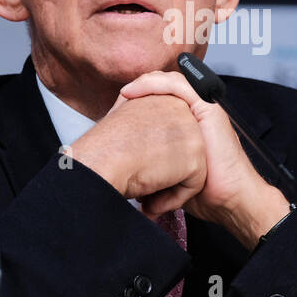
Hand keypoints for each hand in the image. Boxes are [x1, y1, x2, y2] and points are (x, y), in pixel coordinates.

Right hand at [67, 93, 206, 221]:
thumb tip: (152, 131)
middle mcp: (181, 108)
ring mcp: (192, 131)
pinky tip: (150, 201)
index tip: (135, 165)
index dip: (155, 155)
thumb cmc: (103, 147)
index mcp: (163, 95)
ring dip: (167, 186)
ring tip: (143, 194)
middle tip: (139, 180)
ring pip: (190, 168)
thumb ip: (144, 116)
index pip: (172, 132)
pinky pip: (193, 185)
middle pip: (183, 149)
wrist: (100, 161)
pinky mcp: (195, 154)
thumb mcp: (124, 116)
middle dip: (164, 170)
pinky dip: (173, 199)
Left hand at [117, 70, 289, 249]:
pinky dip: (157, 84)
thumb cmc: (204, 193)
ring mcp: (204, 109)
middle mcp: (196, 114)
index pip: (160, 99)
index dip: (138, 99)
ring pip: (171, 82)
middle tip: (118, 101)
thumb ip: (152, 168)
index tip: (116, 110)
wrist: (227, 200)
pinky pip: (180, 86)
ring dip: (146, 83)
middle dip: (139, 90)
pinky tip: (138, 91)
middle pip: (163, 88)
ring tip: (126, 93)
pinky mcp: (210, 110)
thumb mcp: (169, 175)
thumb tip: (127, 180)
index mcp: (188, 125)